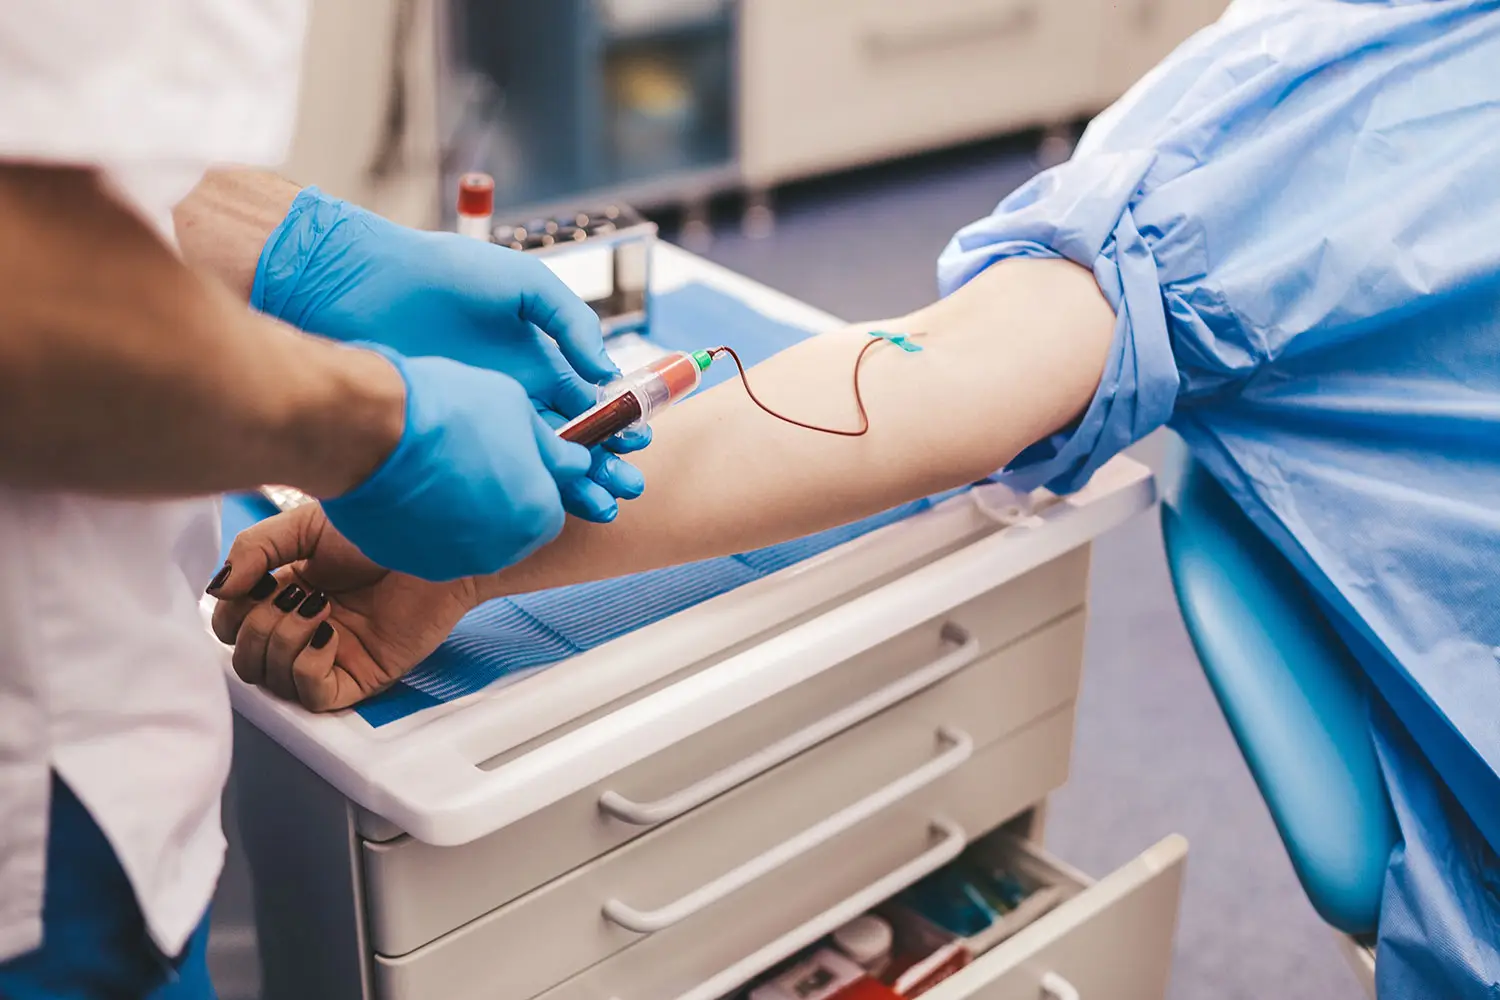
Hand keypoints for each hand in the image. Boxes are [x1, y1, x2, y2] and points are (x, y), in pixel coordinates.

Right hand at [209, 503, 468, 710]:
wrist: (431, 540)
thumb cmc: (377, 527)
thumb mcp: (301, 527)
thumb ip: (253, 551)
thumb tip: (218, 590)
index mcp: (286, 596)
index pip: (233, 630)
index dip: (232, 615)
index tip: (259, 583)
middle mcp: (305, 631)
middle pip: (247, 662)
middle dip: (255, 629)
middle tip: (292, 594)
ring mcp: (333, 656)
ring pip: (274, 681)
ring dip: (283, 640)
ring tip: (318, 606)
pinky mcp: (363, 676)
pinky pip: (314, 696)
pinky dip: (308, 666)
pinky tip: (328, 632)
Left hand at [253, 186, 645, 521]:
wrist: (362, 286)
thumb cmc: (441, 272)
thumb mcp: (521, 282)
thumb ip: (569, 320)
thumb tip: (604, 369)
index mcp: (537, 358)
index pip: (587, 401)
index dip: (615, 423)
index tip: (637, 443)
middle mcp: (514, 393)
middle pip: (572, 439)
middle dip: (604, 464)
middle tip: (629, 489)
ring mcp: (482, 415)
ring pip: (540, 459)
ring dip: (576, 484)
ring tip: (605, 506)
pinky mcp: (451, 431)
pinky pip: (497, 464)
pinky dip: (528, 485)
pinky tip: (552, 503)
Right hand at [329, 346, 589, 580]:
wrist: (371, 429)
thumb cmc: (450, 411)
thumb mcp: (518, 411)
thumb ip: (551, 449)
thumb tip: (576, 463)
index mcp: (538, 517)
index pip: (546, 507)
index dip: (528, 478)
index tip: (508, 456)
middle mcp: (501, 551)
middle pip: (508, 528)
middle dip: (495, 498)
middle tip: (468, 458)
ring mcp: (449, 562)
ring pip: (464, 538)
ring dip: (457, 511)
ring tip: (435, 465)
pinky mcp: (404, 560)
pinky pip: (421, 542)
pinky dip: (419, 520)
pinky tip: (405, 484)